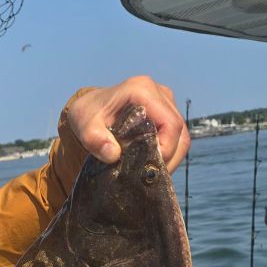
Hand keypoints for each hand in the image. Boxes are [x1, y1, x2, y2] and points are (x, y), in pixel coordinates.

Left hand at [66, 75, 189, 173]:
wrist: (91, 107)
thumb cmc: (88, 115)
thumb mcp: (84, 126)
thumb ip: (94, 140)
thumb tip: (113, 154)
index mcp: (142, 90)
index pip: (170, 123)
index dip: (167, 148)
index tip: (150, 166)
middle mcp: (159, 93)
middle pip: (179, 130)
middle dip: (169, 157)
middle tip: (150, 175)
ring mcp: (165, 102)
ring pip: (181, 135)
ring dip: (171, 157)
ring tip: (151, 172)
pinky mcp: (166, 112)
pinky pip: (176, 136)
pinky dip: (168, 152)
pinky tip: (152, 164)